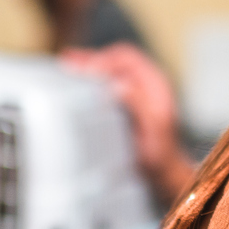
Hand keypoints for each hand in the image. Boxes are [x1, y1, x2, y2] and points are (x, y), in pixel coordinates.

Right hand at [61, 44, 195, 201]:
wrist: (162, 171)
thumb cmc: (159, 155)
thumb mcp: (152, 132)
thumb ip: (139, 106)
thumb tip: (119, 85)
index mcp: (155, 85)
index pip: (127, 59)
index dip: (104, 61)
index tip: (85, 71)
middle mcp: (146, 82)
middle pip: (116, 58)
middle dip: (92, 58)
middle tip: (68, 63)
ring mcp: (136, 90)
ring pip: (110, 66)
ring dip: (89, 63)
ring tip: (67, 62)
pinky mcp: (126, 99)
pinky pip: (108, 80)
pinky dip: (91, 76)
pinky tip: (77, 76)